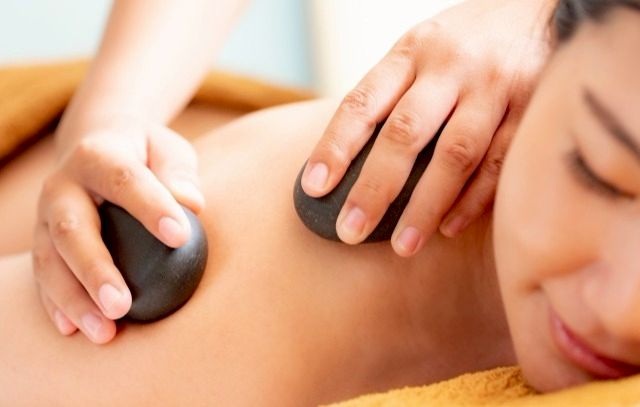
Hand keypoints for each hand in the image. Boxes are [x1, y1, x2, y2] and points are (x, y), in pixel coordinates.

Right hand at [33, 117, 203, 343]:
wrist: (93, 141)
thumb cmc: (143, 151)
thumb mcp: (167, 148)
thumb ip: (179, 171)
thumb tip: (192, 204)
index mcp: (97, 156)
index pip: (124, 180)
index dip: (151, 207)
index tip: (180, 237)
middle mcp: (62, 186)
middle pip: (71, 230)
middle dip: (95, 270)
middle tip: (122, 305)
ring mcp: (44, 215)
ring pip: (49, 260)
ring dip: (74, 299)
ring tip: (103, 332)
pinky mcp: (41, 240)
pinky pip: (41, 275)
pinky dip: (55, 304)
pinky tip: (72, 330)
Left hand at [301, 0, 552, 255]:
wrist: (538, 6)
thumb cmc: (464, 42)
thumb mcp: (421, 49)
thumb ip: (393, 94)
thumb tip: (349, 159)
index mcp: (411, 52)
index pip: (363, 103)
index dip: (335, 147)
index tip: (314, 188)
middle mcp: (450, 67)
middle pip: (405, 133)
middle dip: (374, 188)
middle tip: (350, 230)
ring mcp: (494, 87)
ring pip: (455, 154)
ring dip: (425, 205)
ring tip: (402, 246)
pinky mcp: (534, 106)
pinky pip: (500, 161)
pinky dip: (473, 199)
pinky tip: (447, 227)